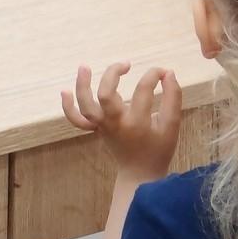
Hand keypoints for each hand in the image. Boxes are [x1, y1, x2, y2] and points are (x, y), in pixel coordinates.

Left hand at [62, 63, 181, 181]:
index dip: (154, 75)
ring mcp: (102, 127)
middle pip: (106, 94)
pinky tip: (64, 91)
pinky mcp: (96, 129)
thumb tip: (168, 73)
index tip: (163, 72)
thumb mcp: (172, 125)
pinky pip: (77, 120)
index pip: (143, 89)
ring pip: (86, 106)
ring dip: (82, 86)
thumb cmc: (159, 149)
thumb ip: (173, 98)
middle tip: (126, 64)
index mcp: (137, 122)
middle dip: (113, 73)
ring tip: (84, 66)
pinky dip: (68, 107)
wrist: (140, 174)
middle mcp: (115, 123)